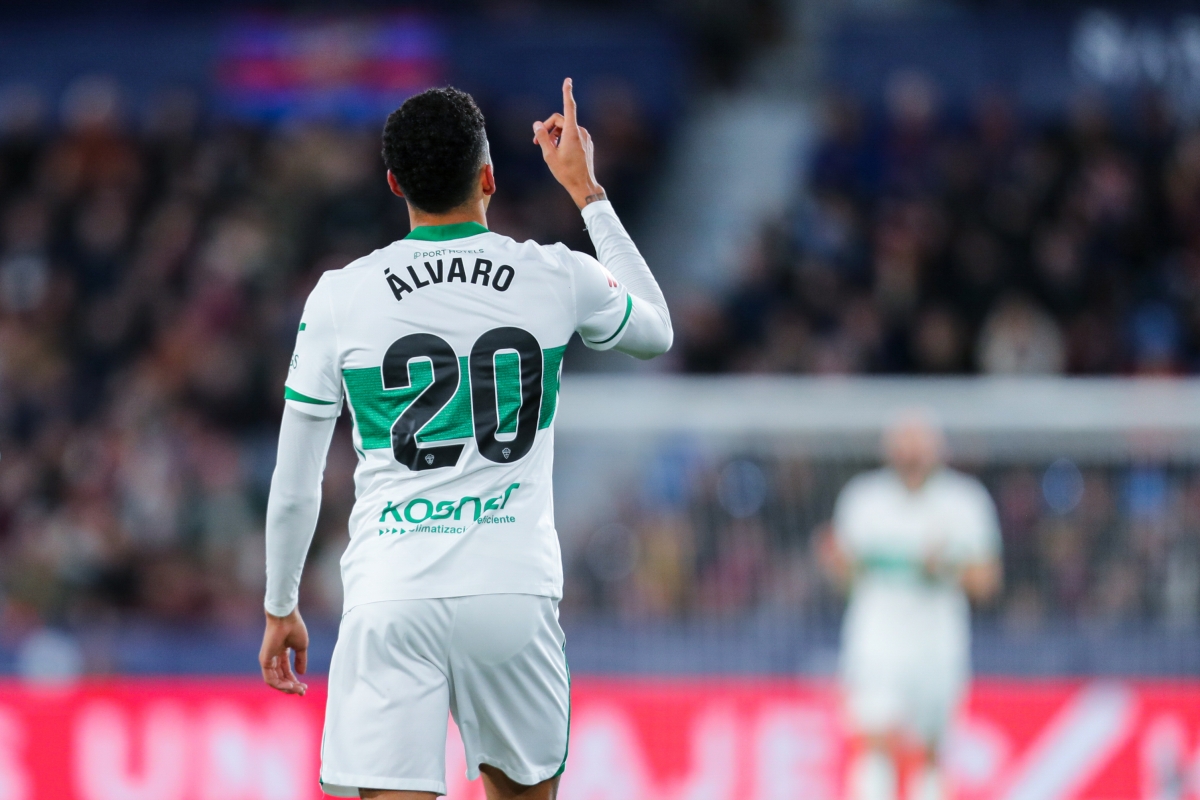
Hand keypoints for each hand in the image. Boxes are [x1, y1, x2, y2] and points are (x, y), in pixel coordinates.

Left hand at [259, 607, 308, 695]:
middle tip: (303, 691)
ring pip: (275, 682)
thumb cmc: (294, 628)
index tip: (305, 687)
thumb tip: (302, 674)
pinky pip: (270, 678)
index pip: (287, 673)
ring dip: (287, 688)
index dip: (296, 682)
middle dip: (292, 687)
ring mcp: (268, 660)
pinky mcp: (265, 660)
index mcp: (281, 654)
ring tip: (298, 689)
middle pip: (281, 679)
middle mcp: (273, 659)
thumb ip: (301, 660)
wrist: (286, 618)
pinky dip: (280, 684)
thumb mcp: (301, 647)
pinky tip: (291, 685)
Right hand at [533, 77, 605, 208]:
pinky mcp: (587, 143)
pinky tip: (560, 153)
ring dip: (555, 136)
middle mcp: (580, 132)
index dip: (567, 93)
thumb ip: (543, 137)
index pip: (569, 107)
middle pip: (560, 121)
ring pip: (566, 129)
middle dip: (548, 128)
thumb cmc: (566, 172)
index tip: (568, 80)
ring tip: (548, 150)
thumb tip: (537, 124)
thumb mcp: (549, 155)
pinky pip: (572, 136)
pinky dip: (563, 140)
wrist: (583, 185)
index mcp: (572, 133)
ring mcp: (585, 137)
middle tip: (537, 142)